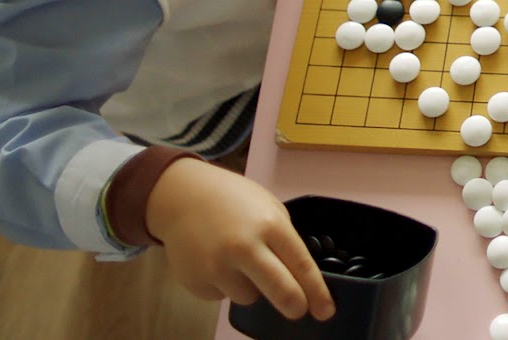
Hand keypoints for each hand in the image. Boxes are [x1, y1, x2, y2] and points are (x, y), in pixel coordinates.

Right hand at [146, 158, 334, 321]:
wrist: (181, 197)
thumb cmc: (233, 200)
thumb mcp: (268, 208)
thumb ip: (283, 240)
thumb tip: (297, 278)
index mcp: (270, 225)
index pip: (301, 265)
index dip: (317, 292)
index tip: (326, 311)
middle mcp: (244, 248)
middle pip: (281, 290)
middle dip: (296, 306)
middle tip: (299, 311)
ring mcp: (217, 267)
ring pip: (249, 297)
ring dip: (251, 286)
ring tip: (237, 259)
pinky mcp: (197, 282)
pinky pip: (222, 295)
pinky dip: (224, 284)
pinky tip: (215, 260)